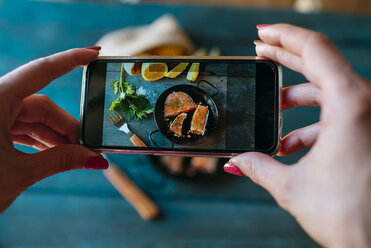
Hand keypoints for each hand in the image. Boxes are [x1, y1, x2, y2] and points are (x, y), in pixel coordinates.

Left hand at [0, 48, 107, 212]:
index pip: (40, 72)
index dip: (70, 60)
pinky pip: (20, 129)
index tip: (93, 53)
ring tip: (73, 156)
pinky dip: (39, 142)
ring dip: (54, 137)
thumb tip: (94, 159)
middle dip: (66, 127)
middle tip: (87, 148)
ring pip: (32, 119)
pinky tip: (54, 155)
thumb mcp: (17, 174)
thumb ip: (60, 161)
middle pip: (41, 106)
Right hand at [224, 24, 370, 246]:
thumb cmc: (349, 216)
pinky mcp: (370, 131)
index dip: (284, 37)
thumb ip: (258, 167)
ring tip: (272, 109)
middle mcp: (367, 104)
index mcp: (351, 106)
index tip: (261, 35)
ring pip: (330, 89)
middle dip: (286, 57)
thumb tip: (235, 161)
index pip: (315, 50)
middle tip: (260, 53)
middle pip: (321, 63)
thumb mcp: (292, 188)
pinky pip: (340, 112)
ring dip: (297, 97)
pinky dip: (314, 122)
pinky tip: (291, 143)